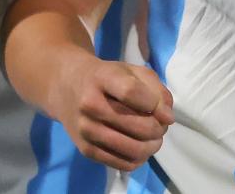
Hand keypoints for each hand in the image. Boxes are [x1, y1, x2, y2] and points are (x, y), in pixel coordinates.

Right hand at [54, 55, 173, 172]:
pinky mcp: (86, 150)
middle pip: (138, 125)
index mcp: (102, 78)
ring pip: (133, 149)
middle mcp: (90, 105)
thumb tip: (167, 118)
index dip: (154, 103)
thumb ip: (156, 90)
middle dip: (159, 128)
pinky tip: (141, 147)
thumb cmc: (106, 78)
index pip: (131, 92)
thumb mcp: (132, 71)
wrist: (67, 88)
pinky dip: (139, 159)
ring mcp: (86, 130)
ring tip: (154, 138)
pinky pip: (122, 163)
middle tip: (161, 125)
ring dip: (152, 146)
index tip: (161, 107)